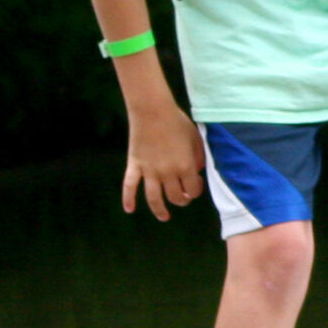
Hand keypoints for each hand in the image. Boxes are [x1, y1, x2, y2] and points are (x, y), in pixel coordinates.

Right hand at [123, 100, 205, 220]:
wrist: (153, 110)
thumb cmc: (177, 122)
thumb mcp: (196, 138)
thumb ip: (199, 157)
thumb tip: (197, 171)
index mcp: (185, 167)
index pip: (192, 190)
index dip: (195, 191)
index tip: (194, 185)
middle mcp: (167, 173)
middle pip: (174, 197)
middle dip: (181, 200)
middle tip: (182, 197)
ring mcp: (149, 171)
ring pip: (154, 198)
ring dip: (159, 210)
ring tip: (164, 216)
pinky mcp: (134, 165)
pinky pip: (129, 186)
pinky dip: (127, 199)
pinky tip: (129, 210)